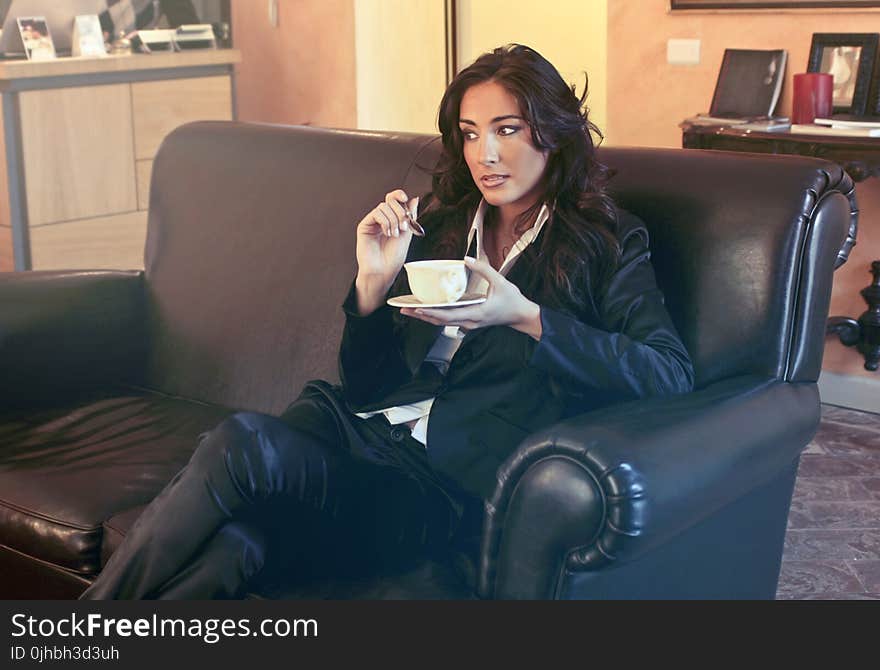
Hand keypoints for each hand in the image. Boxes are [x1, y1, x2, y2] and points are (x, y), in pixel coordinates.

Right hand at [356, 190, 417, 284]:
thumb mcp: (407, 233)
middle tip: (404, 227)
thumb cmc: (394, 257)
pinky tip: (387, 233)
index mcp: (392, 218)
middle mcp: (382, 218)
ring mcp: (373, 222)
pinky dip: (385, 221)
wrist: (384, 270)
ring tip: (395, 234)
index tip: (406, 199)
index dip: (399, 195)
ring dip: (393, 220)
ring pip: (384, 206)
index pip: (394, 199)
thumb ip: (410, 216)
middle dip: (400, 211)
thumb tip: (415, 199)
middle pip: (390, 201)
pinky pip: (376, 213)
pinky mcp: (365, 226)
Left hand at [400, 257, 542, 339]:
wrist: (521, 316)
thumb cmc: (512, 300)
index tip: (416, 308)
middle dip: (420, 316)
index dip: (430, 312)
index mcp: (475, 313)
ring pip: (442, 323)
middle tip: (403, 309)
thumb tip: (466, 258)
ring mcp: (468, 324)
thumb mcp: (500, 282)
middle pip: (439, 321)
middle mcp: (469, 321)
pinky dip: (435, 316)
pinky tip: (426, 310)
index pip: (448, 315)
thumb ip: (483, 269)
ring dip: (425, 317)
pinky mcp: (469, 322)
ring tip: (409, 310)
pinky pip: (448, 321)